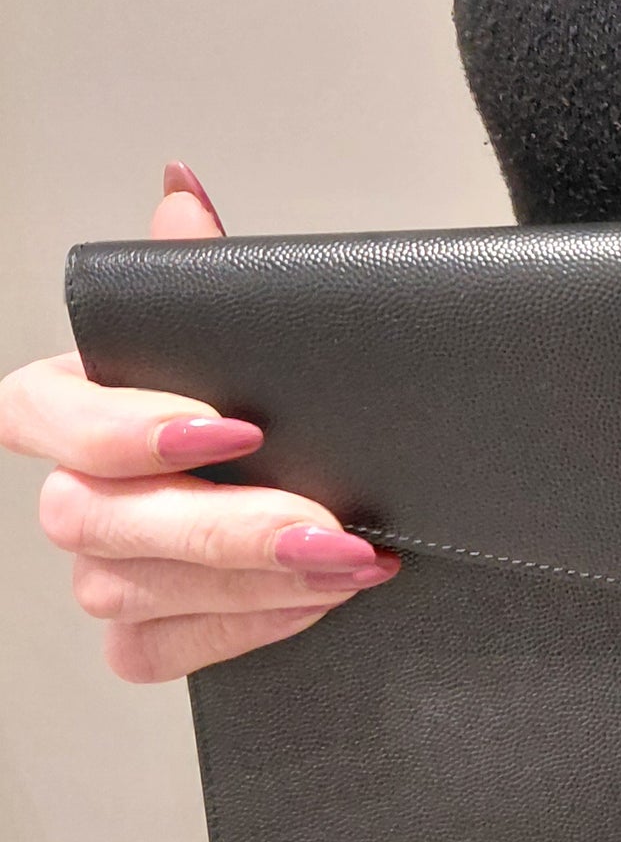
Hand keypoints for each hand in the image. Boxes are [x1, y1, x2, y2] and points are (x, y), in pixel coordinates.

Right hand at [0, 162, 401, 682]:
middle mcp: (76, 491)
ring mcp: (102, 570)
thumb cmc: (276, 413)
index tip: (233, 427)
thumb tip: (180, 192)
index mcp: (78, 402)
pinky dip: (248, 626)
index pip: (43, 412)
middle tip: (329, 524)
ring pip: (135, 592)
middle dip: (226, 526)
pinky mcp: (141, 635)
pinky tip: (316, 600)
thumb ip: (206, 276)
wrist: (340, 502)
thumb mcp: (253, 341)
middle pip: (97, 518)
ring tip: (355, 559)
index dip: (125, 428)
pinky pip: (164, 649)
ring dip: (259, 581)